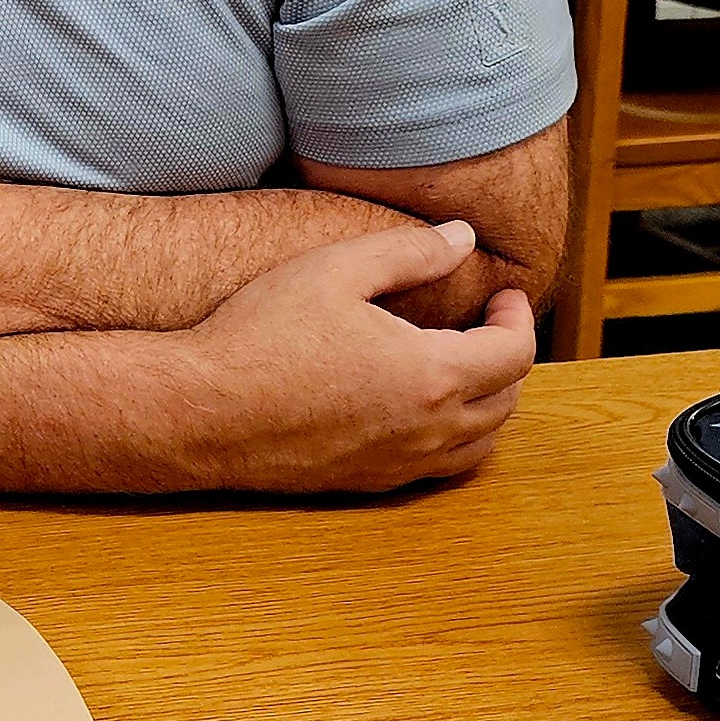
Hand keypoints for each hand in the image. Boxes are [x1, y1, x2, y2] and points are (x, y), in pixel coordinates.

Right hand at [171, 217, 536, 492]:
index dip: (519, 317)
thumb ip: (411, 252)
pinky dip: (455, 439)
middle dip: (509, 357)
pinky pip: (439, 469)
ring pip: (480, 443)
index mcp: (431, 375)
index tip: (503, 295)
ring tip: (465, 369)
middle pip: (507, 400)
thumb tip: (463, 237)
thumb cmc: (261, 335)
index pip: (515, 353)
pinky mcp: (368, 482)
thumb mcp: (336, 270)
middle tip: (486, 324)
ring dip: (489, 404)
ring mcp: (398, 463)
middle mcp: (427, 430)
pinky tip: (423, 410)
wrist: (200, 411)